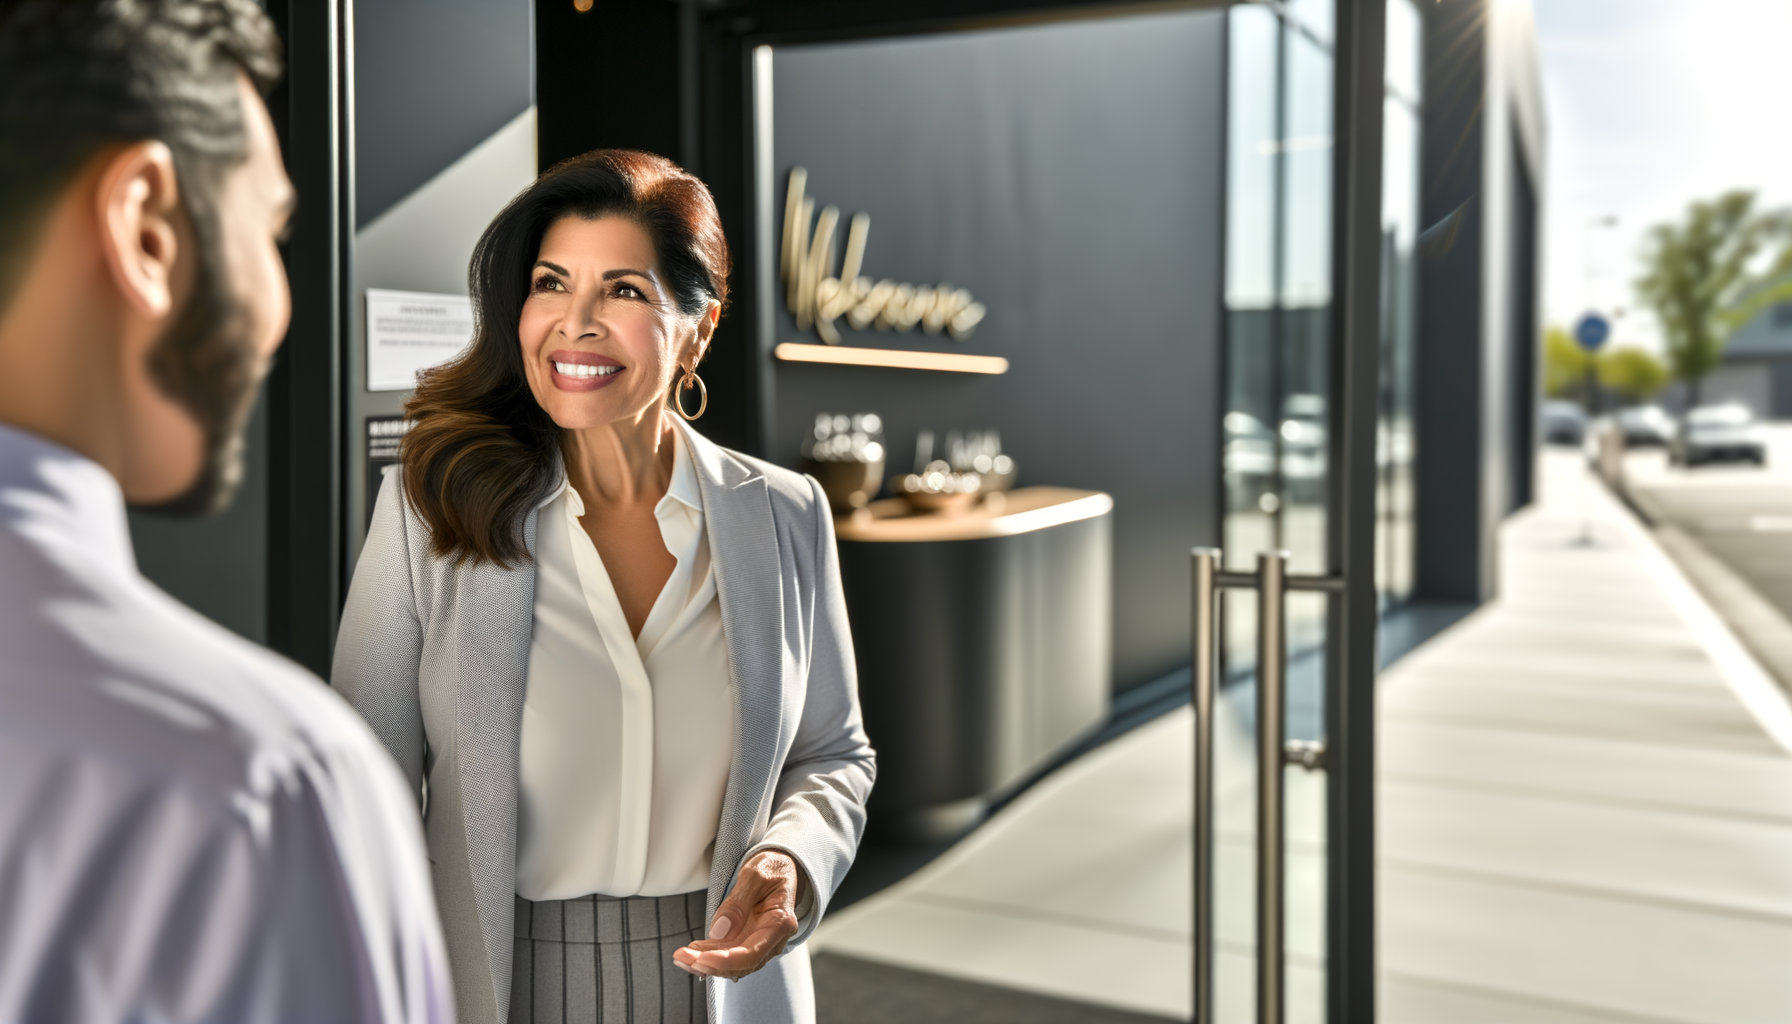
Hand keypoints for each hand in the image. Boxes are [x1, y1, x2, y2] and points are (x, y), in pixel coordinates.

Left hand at [672, 850, 803, 980]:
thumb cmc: (770, 868)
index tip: (699, 959)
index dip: (724, 960)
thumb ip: (737, 903)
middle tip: (682, 957)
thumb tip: (719, 933)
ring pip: (734, 965)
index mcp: (780, 922)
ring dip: (707, 964)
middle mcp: (774, 939)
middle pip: (741, 964)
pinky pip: (731, 956)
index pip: (752, 953)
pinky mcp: (750, 942)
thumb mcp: (754, 875)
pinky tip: (693, 954)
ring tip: (682, 957)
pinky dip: (711, 957)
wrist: (779, 868)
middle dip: (710, 964)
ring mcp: (762, 943)